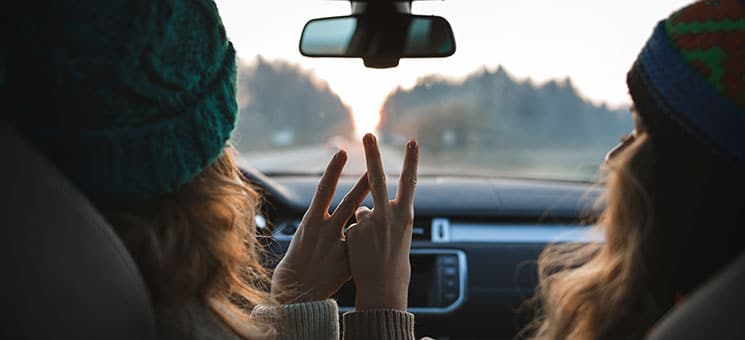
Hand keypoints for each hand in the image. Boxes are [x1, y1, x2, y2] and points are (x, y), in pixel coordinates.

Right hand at [271, 150, 369, 303]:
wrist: (295, 293)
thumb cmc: (299, 262)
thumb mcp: (308, 235)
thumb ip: (328, 222)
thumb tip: (348, 210)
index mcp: (310, 221)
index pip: (324, 190)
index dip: (333, 170)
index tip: (342, 152)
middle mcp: (323, 230)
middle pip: (347, 202)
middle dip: (361, 184)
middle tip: (373, 164)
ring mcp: (335, 247)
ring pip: (358, 225)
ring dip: (372, 212)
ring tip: (384, 202)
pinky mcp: (345, 263)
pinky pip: (360, 248)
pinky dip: (364, 247)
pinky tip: (368, 249)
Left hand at [345, 134, 418, 310]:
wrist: (384, 290)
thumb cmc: (395, 266)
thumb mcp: (398, 236)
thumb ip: (384, 217)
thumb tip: (366, 207)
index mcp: (406, 215)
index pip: (410, 182)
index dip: (411, 161)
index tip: (413, 142)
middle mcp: (388, 215)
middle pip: (378, 178)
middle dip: (373, 155)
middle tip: (368, 134)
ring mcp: (369, 223)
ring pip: (362, 210)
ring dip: (366, 224)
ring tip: (374, 244)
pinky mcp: (353, 232)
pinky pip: (353, 228)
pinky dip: (355, 238)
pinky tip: (362, 254)